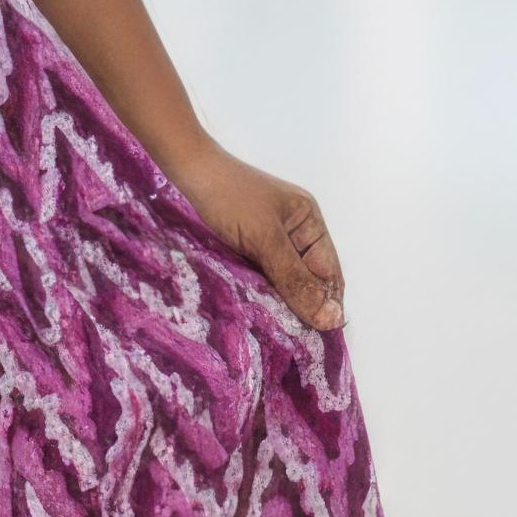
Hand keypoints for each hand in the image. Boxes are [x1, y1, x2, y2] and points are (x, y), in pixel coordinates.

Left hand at [168, 143, 345, 333]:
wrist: (186, 173)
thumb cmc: (229, 199)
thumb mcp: (266, 240)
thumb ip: (296, 280)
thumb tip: (331, 318)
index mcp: (309, 223)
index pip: (329, 273)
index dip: (327, 304)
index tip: (321, 339)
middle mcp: (293, 234)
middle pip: (308, 281)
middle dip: (303, 308)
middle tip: (296, 342)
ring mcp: (267, 243)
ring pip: (283, 283)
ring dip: (279, 304)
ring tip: (276, 334)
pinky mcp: (243, 251)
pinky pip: (260, 280)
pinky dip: (259, 295)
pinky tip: (255, 315)